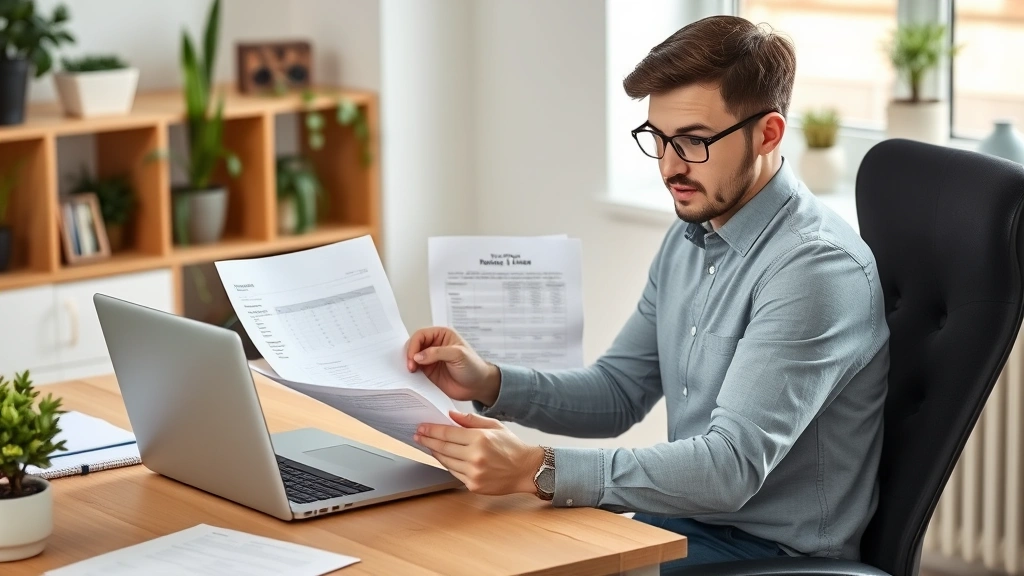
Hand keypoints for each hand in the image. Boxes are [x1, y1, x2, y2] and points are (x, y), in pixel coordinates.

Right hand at [406, 327, 500, 405]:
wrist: (478, 386)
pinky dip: (411, 373)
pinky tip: (412, 378)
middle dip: (409, 354)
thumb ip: (437, 353)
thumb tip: (417, 356)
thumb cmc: (473, 367)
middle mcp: (434, 345)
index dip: (414, 345)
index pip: (421, 335)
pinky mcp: (429, 372)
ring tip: (410, 372)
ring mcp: (430, 359)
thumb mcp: (458, 355)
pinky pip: (415, 371)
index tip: (413, 358)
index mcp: (442, 335)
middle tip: (410, 366)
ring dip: (409, 364)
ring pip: (412, 358)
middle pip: (414, 345)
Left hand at [415, 411, 543, 495]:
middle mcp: (475, 456)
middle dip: (428, 440)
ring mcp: (473, 473)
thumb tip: (451, 415)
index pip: (448, 433)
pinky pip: (454, 472)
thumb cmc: (512, 446)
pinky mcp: (473, 485)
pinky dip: (446, 464)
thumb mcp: (494, 425)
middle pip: (443, 447)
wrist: (526, 470)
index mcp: (480, 439)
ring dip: (435, 452)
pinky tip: (443, 457)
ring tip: (428, 445)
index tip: (422, 427)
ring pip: (446, 461)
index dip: (432, 430)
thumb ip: (470, 419)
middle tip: (418, 435)